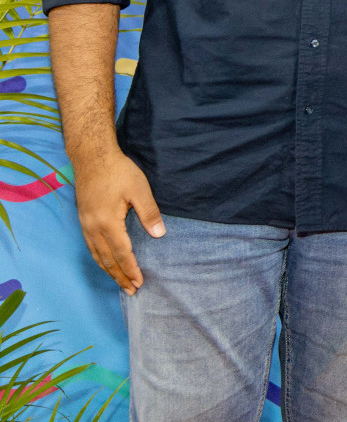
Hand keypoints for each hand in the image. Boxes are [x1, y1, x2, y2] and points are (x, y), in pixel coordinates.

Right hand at [74, 150, 162, 292]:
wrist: (92, 157)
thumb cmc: (118, 171)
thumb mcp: (139, 189)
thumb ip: (149, 213)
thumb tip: (159, 235)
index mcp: (108, 222)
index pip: (121, 253)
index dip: (130, 269)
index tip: (139, 283)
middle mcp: (93, 228)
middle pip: (106, 259)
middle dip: (119, 276)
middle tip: (131, 291)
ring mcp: (85, 225)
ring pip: (96, 255)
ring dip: (108, 271)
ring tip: (120, 282)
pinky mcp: (83, 220)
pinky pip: (91, 246)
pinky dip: (99, 259)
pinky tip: (106, 262)